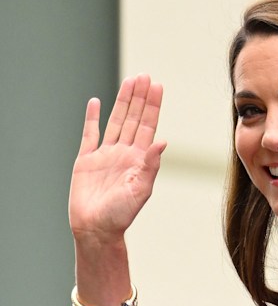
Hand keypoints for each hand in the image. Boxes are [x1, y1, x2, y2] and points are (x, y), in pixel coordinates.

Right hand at [69, 74, 166, 240]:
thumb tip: (163, 141)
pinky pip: (89, 134)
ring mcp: (105, 154)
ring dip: (122, 102)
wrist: (96, 229)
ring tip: (129, 82)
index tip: (158, 86)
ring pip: (115, 121)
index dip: (153, 106)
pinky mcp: (86, 160)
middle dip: (139, 97)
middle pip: (133, 118)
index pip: (148, 125)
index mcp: (139, 158)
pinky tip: (96, 103)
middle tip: (145, 76)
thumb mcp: (141, 190)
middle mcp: (124, 152)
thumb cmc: (121, 214)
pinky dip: (92, 118)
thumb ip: (150, 165)